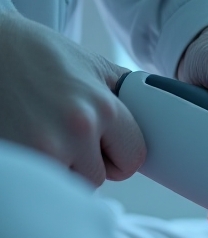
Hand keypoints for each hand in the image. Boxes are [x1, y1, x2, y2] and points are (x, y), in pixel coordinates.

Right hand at [0, 12, 144, 186]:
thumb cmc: (33, 52)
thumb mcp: (91, 64)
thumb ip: (125, 93)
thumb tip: (160, 109)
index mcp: (102, 107)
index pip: (134, 158)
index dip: (119, 153)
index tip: (103, 143)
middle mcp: (76, 130)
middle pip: (99, 177)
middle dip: (86, 162)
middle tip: (62, 132)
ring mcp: (42, 149)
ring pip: (70, 184)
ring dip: (60, 168)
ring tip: (41, 133)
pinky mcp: (16, 158)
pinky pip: (43, 182)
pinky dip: (38, 168)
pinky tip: (27, 140)